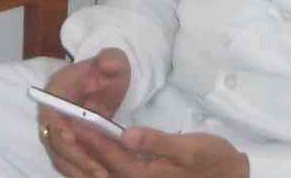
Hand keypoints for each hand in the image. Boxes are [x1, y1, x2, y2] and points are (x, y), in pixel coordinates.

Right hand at [37, 47, 130, 177]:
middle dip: (75, 155)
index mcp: (56, 90)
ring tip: (103, 176)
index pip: (51, 112)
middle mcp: (50, 113)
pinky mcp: (66, 143)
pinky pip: (68, 161)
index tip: (72, 138)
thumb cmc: (109, 69)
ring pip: (61, 155)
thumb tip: (107, 63)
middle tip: (97, 168)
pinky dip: (80, 170)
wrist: (109, 81)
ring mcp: (56, 130)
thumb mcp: (114, 60)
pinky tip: (98, 176)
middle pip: (54, 140)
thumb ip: (111, 60)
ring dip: (79, 168)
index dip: (59, 127)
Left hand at [77, 126, 249, 177]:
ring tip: (70, 135)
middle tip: (63, 124)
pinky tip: (91, 154)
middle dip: (82, 145)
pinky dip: (97, 166)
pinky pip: (111, 175)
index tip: (75, 118)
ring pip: (102, 174)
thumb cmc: (210, 158)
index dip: (92, 136)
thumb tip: (126, 135)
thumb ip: (157, 142)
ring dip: (85, 156)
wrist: (226, 175)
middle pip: (101, 166)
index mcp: (146, 174)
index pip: (112, 154)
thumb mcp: (190, 148)